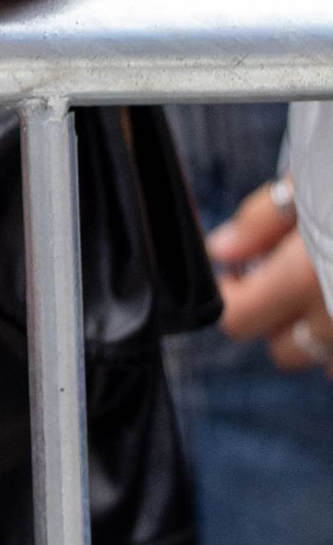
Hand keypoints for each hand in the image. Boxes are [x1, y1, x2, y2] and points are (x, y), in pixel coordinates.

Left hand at [212, 177, 332, 370]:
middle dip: (276, 314)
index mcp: (308, 278)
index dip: (230, 292)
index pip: (239, 318)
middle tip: (286, 270)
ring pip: (324, 359)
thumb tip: (221, 250)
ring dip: (318, 330)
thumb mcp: (309, 184)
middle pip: (282, 349)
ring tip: (330, 279)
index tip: (236, 269)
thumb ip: (260, 221)